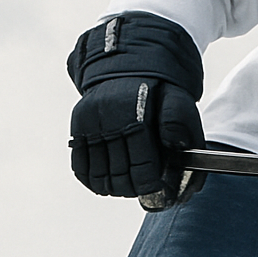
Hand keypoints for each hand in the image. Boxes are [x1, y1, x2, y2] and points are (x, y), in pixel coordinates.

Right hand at [69, 77, 204, 206]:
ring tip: (129, 185)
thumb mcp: (178, 99)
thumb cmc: (157, 88)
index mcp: (135, 116)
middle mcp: (107, 121)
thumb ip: (180, 124)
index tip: (159, 193)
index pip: (141, 167)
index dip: (151, 187)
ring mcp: (89, 124)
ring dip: (115, 188)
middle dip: (135, 189)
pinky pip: (80, 167)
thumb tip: (177, 149)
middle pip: (119, 176)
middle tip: (146, 189)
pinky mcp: (77, 126)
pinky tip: (108, 180)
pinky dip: (93, 180)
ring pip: (99, 177)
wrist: (126, 62)